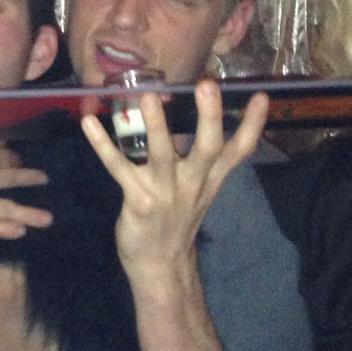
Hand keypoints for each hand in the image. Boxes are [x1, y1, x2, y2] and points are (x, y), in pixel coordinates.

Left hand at [80, 81, 268, 283]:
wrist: (160, 266)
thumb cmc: (177, 219)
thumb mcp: (200, 189)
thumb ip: (202, 157)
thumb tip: (200, 115)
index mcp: (210, 178)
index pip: (239, 150)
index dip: (251, 125)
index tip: (262, 96)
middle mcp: (193, 182)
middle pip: (208, 148)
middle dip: (209, 117)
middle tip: (207, 84)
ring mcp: (165, 192)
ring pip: (162, 154)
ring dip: (155, 125)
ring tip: (148, 95)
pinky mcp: (138, 200)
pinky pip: (118, 167)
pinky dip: (102, 145)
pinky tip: (89, 122)